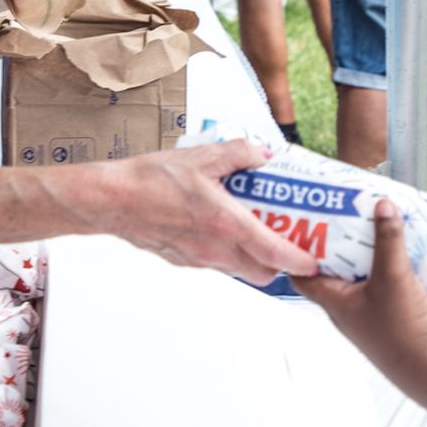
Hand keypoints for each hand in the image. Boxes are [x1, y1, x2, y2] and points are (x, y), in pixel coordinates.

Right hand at [88, 140, 320, 284]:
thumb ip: (240, 153)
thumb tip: (263, 154)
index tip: (314, 261)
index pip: (274, 253)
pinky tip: (221, 226)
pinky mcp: (183, 260)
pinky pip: (216, 263)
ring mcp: (198, 259)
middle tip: (288, 238)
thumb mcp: (202, 156)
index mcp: (225, 223)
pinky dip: (228, 252)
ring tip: (256, 228)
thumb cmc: (150, 180)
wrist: (111, 200)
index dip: (300, 261)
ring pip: (239, 269)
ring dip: (253, 257)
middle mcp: (215, 248)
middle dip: (280, 262)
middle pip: (263, 272)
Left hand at [291, 199, 426, 375]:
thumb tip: (382, 203)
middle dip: (333, 246)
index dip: (294, 251)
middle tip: (339, 217)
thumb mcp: (393, 274)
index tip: (300, 225)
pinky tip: (395, 256)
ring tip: (368, 230)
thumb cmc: (400, 325)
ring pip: (355, 281)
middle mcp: (344, 311)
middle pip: (328, 273)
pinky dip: (381, 272)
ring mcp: (365, 317)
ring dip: (360, 259)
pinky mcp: (386, 320)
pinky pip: (377, 289)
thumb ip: (388, 238)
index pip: (299, 275)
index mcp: (333, 301)